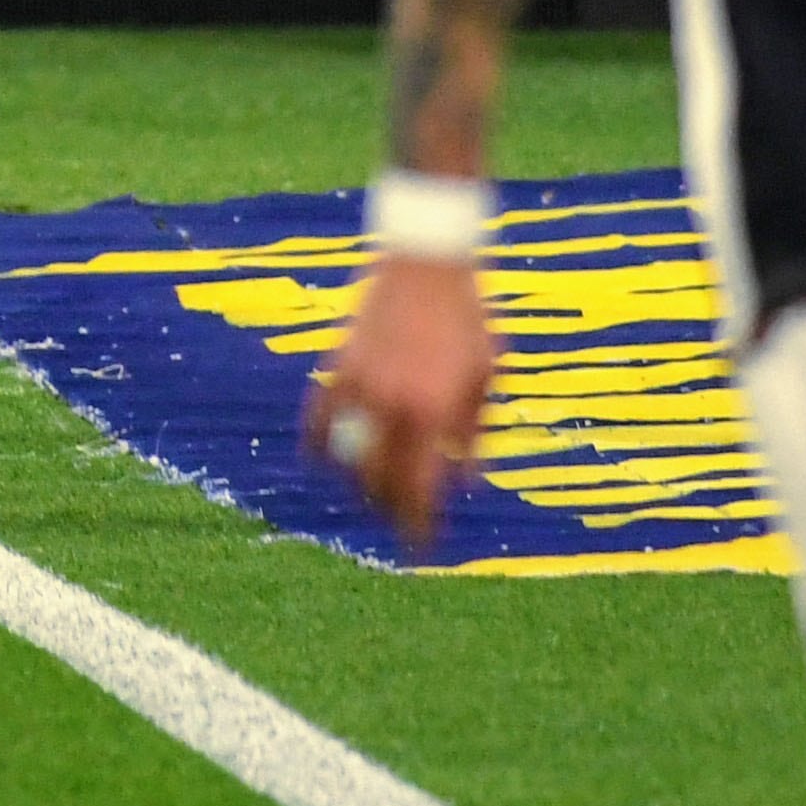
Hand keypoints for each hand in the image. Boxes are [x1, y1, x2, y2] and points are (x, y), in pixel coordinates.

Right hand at [304, 254, 495, 549]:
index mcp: (434, 410)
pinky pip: (320, 415)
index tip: (420, 548)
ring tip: (368, 494)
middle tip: (399, 521)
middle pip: (378, 479)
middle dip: (388, 509)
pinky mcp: (340, 364)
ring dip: (355, 482)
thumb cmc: (469, 315)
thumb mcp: (486, 374)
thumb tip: (465, 477)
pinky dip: (319, 441)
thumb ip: (474, 430)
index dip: (416, 524)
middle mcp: (393, 404)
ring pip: (345, 454)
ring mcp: (360, 384)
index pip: (418, 488)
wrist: (427, 258)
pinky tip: (322, 459)